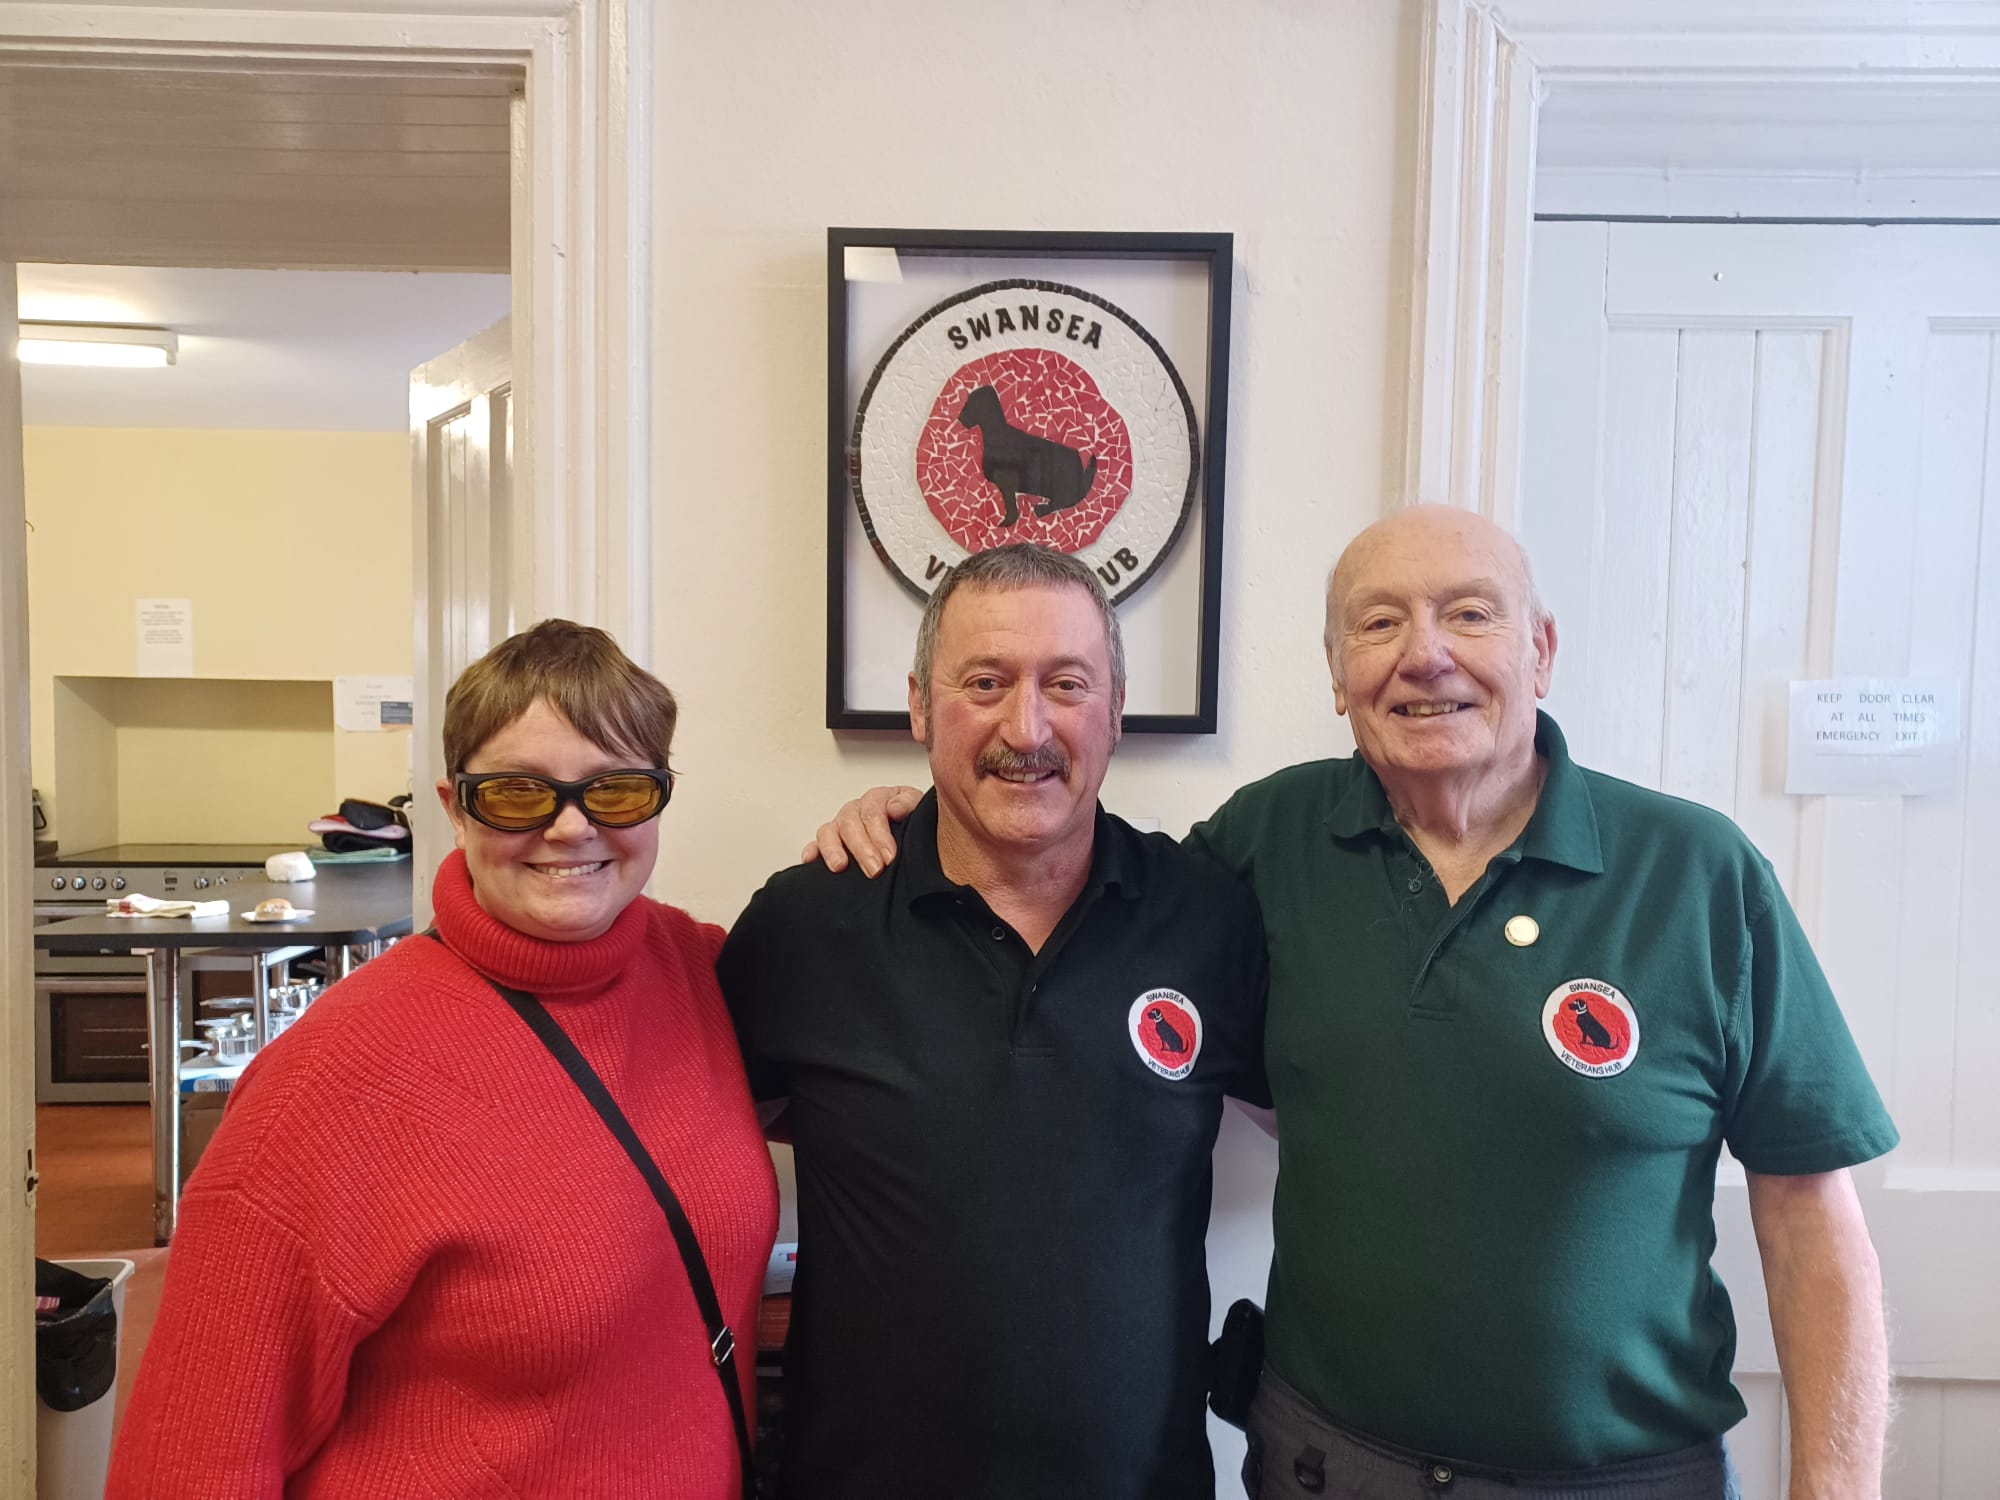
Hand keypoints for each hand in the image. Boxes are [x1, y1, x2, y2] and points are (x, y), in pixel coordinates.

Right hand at [801, 785, 922, 875]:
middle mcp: (856, 811)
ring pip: (828, 831)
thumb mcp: (918, 809)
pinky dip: (811, 851)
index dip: (879, 834)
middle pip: (850, 823)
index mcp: (878, 799)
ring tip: (840, 866)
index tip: (889, 856)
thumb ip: (908, 804)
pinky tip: (811, 861)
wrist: (915, 839)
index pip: (872, 812)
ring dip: (833, 849)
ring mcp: (841, 826)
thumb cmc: (913, 823)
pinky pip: (815, 844)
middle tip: (874, 869)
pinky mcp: (830, 843)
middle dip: (861, 848)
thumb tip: (894, 809)